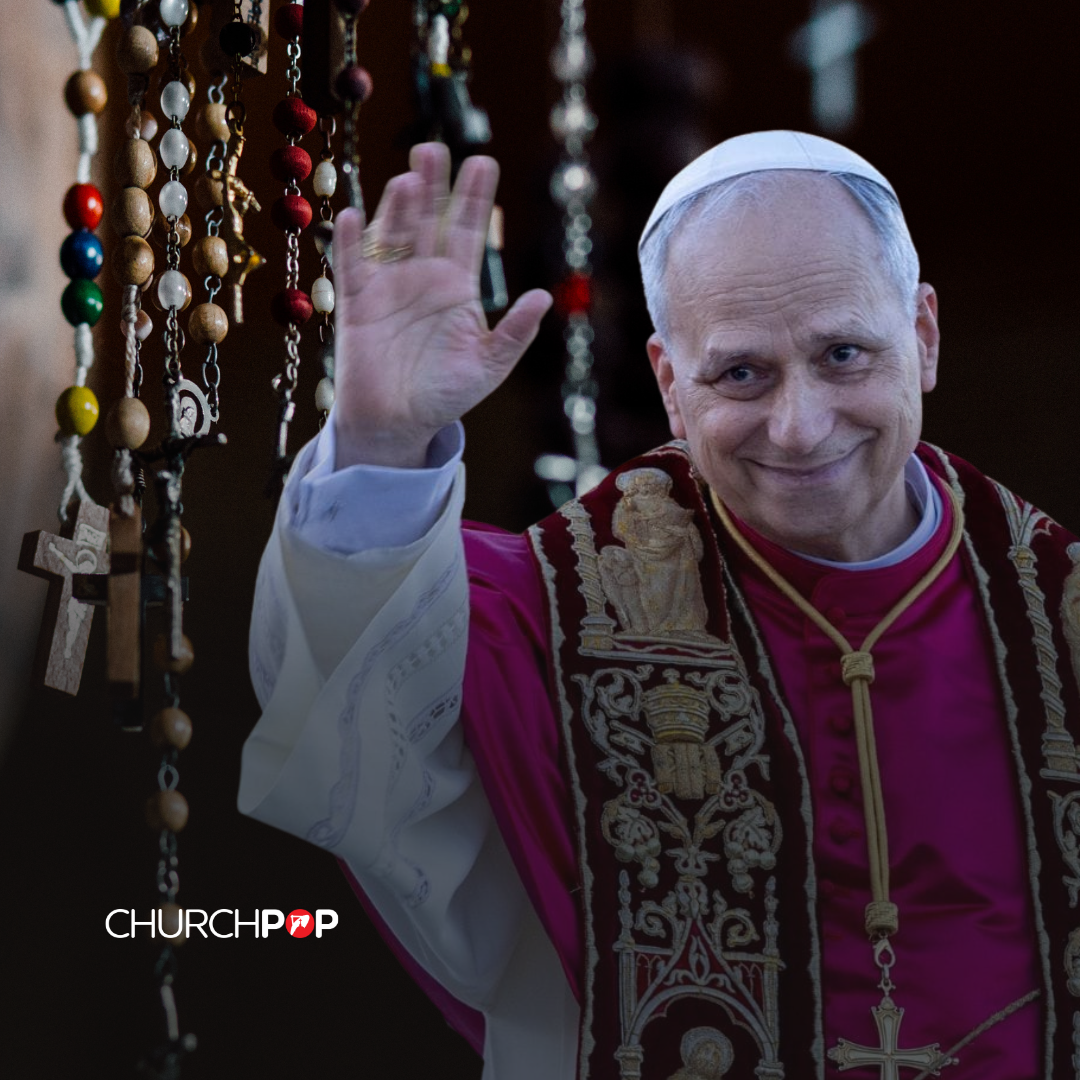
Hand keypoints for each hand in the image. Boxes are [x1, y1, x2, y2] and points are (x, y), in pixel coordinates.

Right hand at [332, 142, 552, 468]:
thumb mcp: (489, 366)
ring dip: (399, 207)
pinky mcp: (357, 302)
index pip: (467, 231)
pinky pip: (352, 265)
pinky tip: (354, 216)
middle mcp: (422, 275)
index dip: (474, 198)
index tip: (484, 161)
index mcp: (456, 286)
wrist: (398, 424)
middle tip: (436, 148)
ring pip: (392, 234)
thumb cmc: (444, 395)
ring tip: (410, 179)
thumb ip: (515, 333)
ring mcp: (388, 285)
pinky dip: (351, 241)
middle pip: (427, 220)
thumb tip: (543, 297)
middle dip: (433, 185)